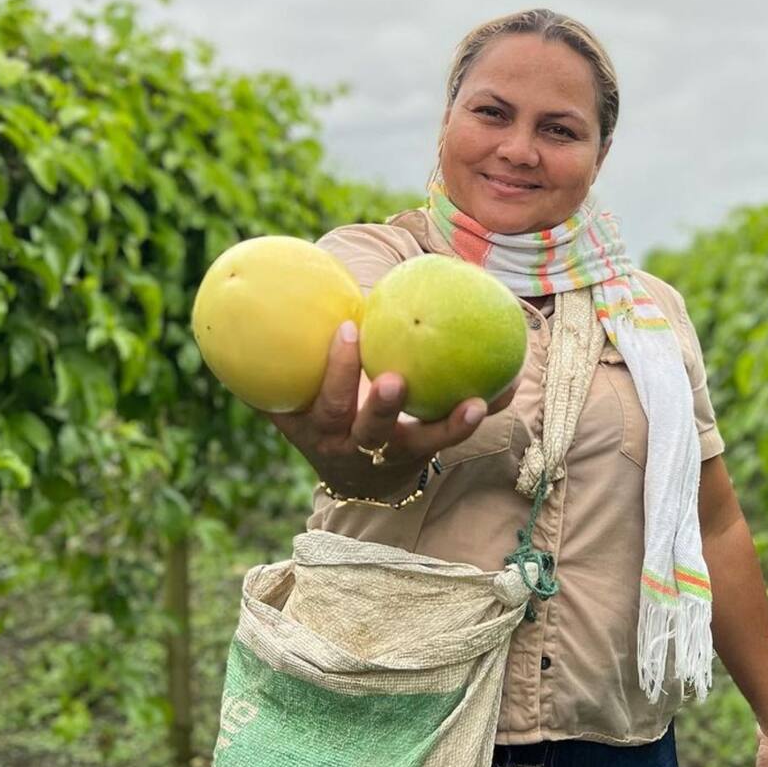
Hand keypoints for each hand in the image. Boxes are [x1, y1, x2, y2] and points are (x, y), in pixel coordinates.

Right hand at [263, 320, 519, 490]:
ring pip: (425, 443)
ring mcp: (396, 455)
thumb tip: (258, 291)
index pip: (327, 402)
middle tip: (396, 379)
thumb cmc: (322, 413)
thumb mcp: (295, 397)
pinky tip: (509, 385)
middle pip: (370, 431)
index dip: (337, 370)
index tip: (347, 330)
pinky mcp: (428, 455)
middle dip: (381, 406)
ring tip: (476, 402)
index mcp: (322, 429)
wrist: (354, 475)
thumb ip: (288, 358)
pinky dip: (486, 408)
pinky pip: (457, 433)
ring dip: (451, 424)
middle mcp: (358, 446)